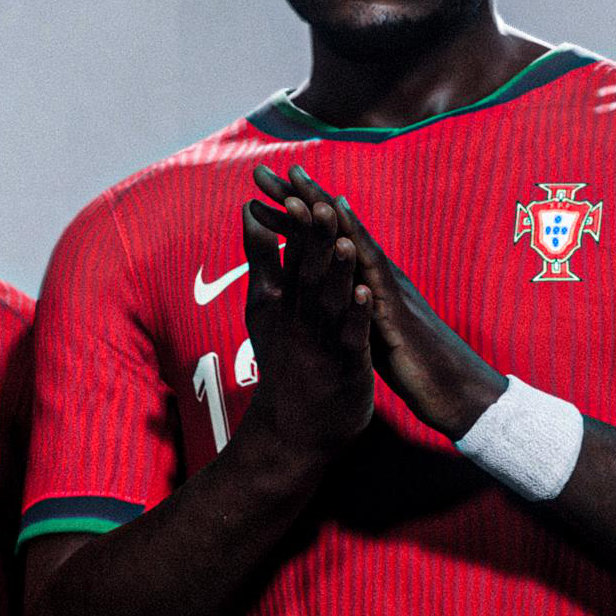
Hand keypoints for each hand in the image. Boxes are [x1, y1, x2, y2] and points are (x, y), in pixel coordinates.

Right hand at [236, 170, 383, 456]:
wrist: (293, 426)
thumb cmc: (285, 359)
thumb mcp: (264, 306)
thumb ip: (260, 258)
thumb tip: (251, 212)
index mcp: (286, 297)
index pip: (291, 252)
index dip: (295, 222)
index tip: (293, 189)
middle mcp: (300, 315)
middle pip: (309, 271)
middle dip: (314, 239)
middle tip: (316, 204)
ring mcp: (322, 340)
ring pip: (330, 301)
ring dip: (337, 273)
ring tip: (342, 243)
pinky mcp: (345, 364)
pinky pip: (351, 336)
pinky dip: (357, 315)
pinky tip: (364, 294)